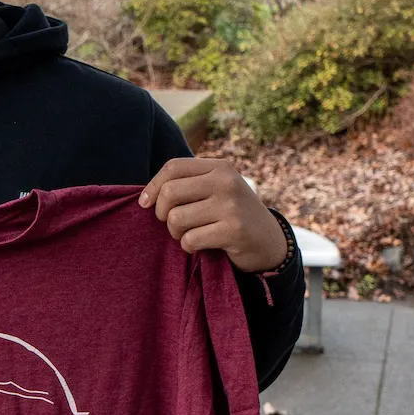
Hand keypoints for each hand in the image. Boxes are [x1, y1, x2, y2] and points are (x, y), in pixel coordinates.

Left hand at [139, 158, 288, 272]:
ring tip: (189, 235)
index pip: (173, 167)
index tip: (144, 204)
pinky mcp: (233, 230)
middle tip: (173, 224)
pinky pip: (190, 239)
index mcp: (220, 167)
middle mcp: (226, 181)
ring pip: (176, 218)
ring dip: (176, 233)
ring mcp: (231, 205)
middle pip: (170, 192)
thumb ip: (189, 185)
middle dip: (162, 214)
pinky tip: (201, 246)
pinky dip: (189, 247)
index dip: (153, 186)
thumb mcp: (217, 190)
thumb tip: (145, 196)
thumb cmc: (232, 215)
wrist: (269, 242)